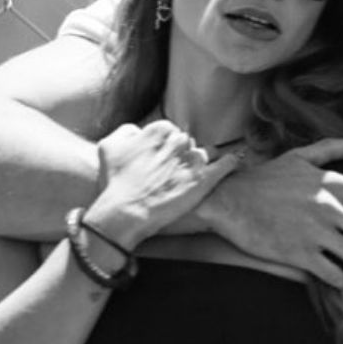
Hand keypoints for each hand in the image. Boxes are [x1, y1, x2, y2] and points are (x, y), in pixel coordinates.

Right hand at [88, 121, 238, 246]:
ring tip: (194, 174)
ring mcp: (193, 160)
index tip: (160, 159)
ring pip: (206, 152)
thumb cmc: (115, 183)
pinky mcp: (205, 179)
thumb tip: (139, 131)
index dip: (165, 147)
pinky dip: (231, 161)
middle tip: (172, 172)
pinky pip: (227, 163)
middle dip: (181, 155)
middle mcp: (178, 142)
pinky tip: (234, 162)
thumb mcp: (109, 147)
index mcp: (158, 131)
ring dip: (200, 161)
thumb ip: (127, 131)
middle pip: (187, 142)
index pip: (170, 131)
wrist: (126, 212)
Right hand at [201, 135, 342, 288]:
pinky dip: (341, 281)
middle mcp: (330, 208)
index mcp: (333, 184)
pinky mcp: (300, 254)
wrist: (229, 201)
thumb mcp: (299, 158)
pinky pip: (333, 274)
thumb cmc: (264, 179)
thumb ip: (332, 149)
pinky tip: (339, 281)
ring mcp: (316, 232)